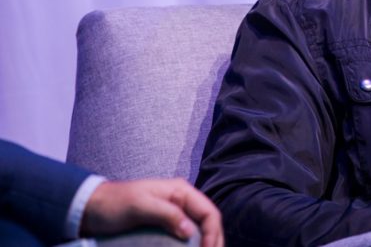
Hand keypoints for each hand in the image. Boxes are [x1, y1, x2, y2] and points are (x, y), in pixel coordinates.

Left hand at [81, 178, 223, 246]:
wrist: (92, 208)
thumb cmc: (115, 203)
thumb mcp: (141, 206)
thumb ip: (168, 214)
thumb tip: (190, 232)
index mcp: (181, 191)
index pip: (209, 212)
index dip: (213, 233)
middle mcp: (183, 201)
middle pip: (209, 222)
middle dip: (215, 241)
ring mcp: (176, 213)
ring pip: (201, 230)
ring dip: (207, 244)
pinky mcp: (167, 225)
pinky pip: (188, 235)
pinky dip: (194, 246)